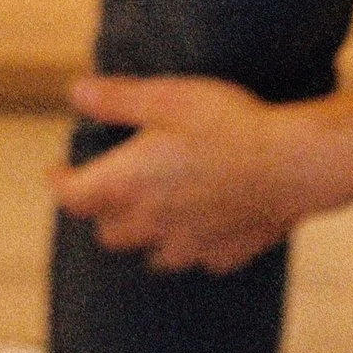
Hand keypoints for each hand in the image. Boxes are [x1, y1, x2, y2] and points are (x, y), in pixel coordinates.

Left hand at [53, 74, 325, 274]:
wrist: (293, 165)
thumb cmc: (228, 125)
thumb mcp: (165, 97)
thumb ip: (115, 99)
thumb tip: (75, 94)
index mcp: (127, 185)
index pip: (73, 198)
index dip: (60, 183)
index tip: (59, 171)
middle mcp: (151, 224)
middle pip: (108, 232)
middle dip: (102, 211)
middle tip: (110, 187)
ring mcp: (189, 245)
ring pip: (150, 254)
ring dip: (144, 235)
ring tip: (153, 211)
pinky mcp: (224, 254)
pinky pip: (197, 258)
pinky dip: (191, 245)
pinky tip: (202, 224)